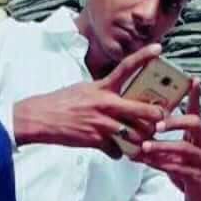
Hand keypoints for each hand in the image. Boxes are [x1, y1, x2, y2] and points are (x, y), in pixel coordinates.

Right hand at [14, 44, 164, 158]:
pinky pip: (117, 150)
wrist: (40, 119)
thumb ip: (103, 92)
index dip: (144, 56)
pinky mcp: (95, 140)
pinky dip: (119, 153)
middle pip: (143, 110)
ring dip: (140, 139)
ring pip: (134, 134)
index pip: (126, 68)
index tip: (159, 48)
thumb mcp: (84, 90)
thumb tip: (119, 97)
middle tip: (161, 119)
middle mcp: (105, 104)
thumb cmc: (60, 103)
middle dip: (156, 117)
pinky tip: (116, 150)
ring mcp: (101, 123)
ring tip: (141, 139)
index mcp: (102, 88)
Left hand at [133, 78, 200, 200]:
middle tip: (156, 124)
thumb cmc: (184, 166)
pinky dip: (161, 164)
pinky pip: (179, 168)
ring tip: (144, 146)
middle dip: (174, 121)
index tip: (192, 80)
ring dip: (162, 146)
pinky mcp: (198, 176)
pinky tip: (147, 162)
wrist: (199, 194)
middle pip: (195, 123)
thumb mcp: (174, 149)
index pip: (197, 110)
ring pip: (184, 148)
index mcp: (198, 133)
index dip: (195, 95)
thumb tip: (136, 124)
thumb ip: (161, 138)